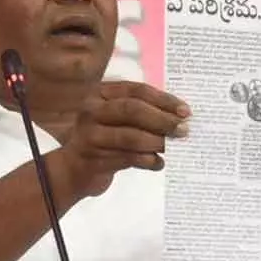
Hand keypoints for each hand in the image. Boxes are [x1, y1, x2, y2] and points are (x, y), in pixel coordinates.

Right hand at [56, 80, 189, 195]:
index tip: (185, 111)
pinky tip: (159, 163)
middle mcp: (92, 110)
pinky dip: (148, 161)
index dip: (163, 100)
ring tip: (172, 148)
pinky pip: (127, 159)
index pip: (137, 91)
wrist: (74, 170)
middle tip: (183, 130)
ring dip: (156, 142)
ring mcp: (89, 135)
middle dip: (162, 120)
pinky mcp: (93, 159)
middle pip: (132, 110)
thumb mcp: (117, 120)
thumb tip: (180, 118)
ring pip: (130, 136)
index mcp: (101, 93)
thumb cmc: (104, 139)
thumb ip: (142, 113)